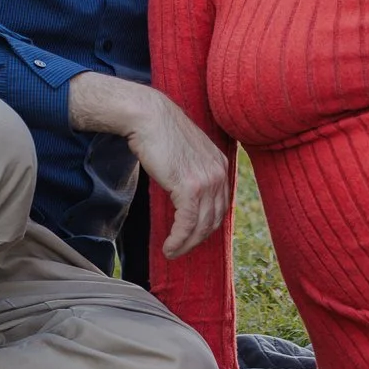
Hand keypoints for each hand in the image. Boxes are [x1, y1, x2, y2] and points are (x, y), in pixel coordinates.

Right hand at [67, 73, 230, 257]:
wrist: (147, 116)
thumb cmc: (159, 132)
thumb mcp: (185, 153)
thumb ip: (192, 171)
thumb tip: (185, 193)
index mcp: (220, 164)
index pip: (221, 205)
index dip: (207, 225)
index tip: (193, 236)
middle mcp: (218, 173)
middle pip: (214, 218)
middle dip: (198, 238)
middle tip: (181, 248)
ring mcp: (207, 181)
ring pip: (202, 225)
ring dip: (186, 244)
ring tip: (172, 252)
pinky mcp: (190, 187)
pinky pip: (188, 223)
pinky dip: (179, 239)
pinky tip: (169, 247)